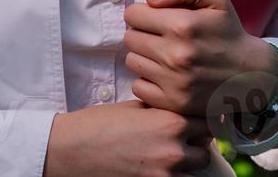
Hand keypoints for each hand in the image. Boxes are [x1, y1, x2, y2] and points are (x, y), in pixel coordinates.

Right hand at [43, 100, 213, 176]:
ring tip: (171, 153)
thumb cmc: (98, 124)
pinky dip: (174, 175)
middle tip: (184, 137)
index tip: (194, 118)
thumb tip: (181, 111)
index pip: (206, 121)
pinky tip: (159, 166)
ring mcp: (165, 174)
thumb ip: (162, 110)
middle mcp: (173, 149)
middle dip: (197, 142)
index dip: (200, 119)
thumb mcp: (134, 107)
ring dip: (188, 161)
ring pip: (195, 169)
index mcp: (170, 122)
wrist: (71, 149)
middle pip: (205, 149)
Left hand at [122, 0, 277, 128]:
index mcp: (182, 25)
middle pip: (130, 37)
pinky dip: (147, 80)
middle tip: (161, 37)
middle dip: (142, 33)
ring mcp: (173, 82)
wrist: (252, 73)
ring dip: (144, 56)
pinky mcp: (173, 102)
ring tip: (164, 55)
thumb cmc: (229, 32)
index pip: (132, 14)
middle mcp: (175, 55)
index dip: (142, 13)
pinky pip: (138, 87)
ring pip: (132, 61)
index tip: (155, 18)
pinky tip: (164, 75)